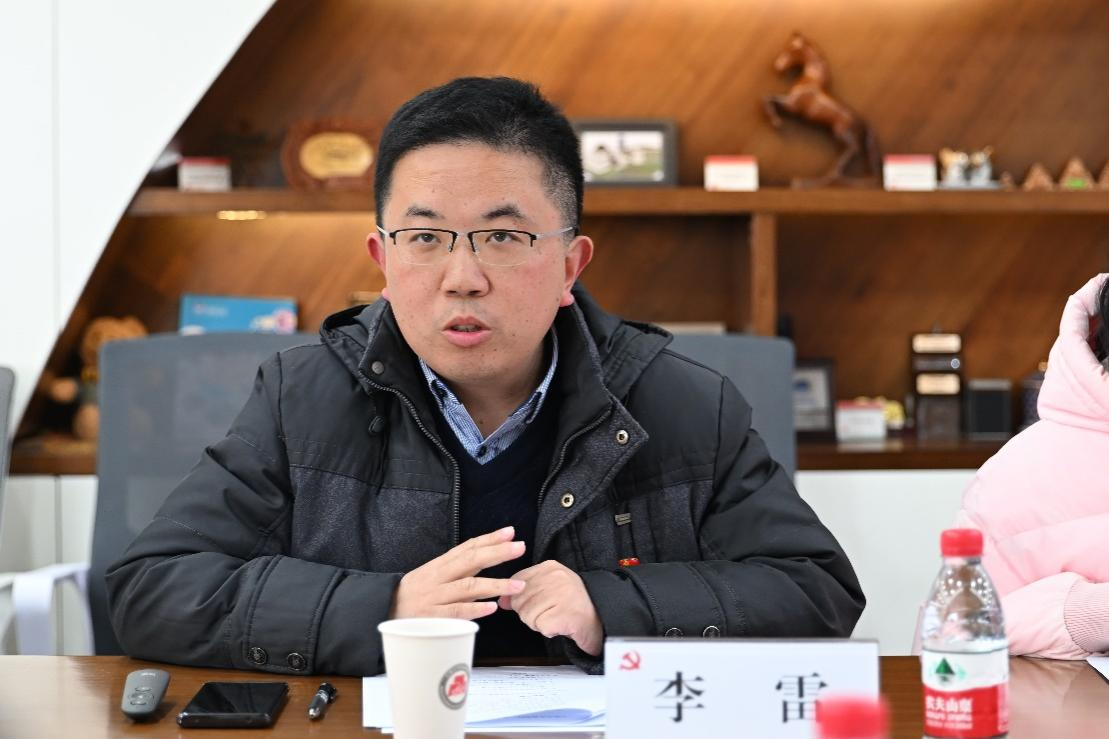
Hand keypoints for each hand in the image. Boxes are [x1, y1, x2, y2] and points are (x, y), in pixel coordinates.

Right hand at [390, 526, 526, 619]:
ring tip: (517, 585)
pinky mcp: (432, 617)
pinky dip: (474, 609)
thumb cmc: (412, 594)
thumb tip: (486, 556)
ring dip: (495, 585)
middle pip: (471, 561)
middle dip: (497, 553)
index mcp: (439, 565)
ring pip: (468, 587)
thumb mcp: (432, 574)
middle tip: (519, 547)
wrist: (381, 610)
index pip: (467, 547)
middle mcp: (438, 577)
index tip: (510, 532)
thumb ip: (456, 567)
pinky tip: (491, 607)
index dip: (489, 539)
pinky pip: (456, 611)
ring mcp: (435, 596)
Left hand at [497, 560, 603, 655]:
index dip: (520, 596)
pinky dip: (548, 630)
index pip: (518, 580)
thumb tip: (503, 600)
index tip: (537, 602)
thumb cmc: (574, 603)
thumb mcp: (551, 587)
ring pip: (527, 615)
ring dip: (538, 622)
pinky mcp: (563, 614)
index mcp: (550, 567)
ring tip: (556, 616)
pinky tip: (560, 624)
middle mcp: (555, 578)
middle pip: (520, 600)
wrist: (602, 617)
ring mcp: (560, 595)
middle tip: (550, 611)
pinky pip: (539, 626)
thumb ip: (526, 590)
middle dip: (530, 612)